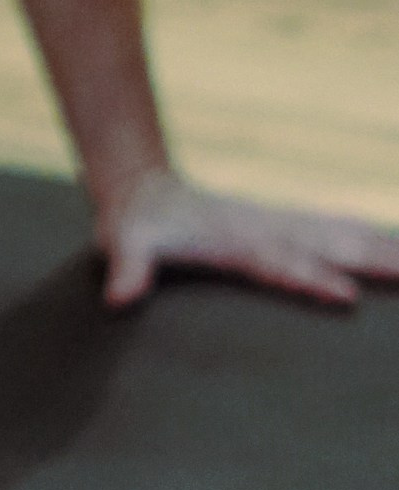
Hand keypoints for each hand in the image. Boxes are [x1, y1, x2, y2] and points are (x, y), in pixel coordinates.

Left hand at [99, 170, 398, 310]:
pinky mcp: (287, 228)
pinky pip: (336, 231)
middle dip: (369, 259)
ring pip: (340, 234)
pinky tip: (396, 247)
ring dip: (381, 246)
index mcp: (235, 240)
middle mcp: (266, 229)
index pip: (278, 264)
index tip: (346, 295)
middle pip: (326, 245)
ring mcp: (280, 225)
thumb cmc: (137, 226)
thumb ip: (126, 268)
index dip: (310, 279)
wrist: (145, 192)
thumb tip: (118, 297)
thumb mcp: (124, 243)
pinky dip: (369, 236)